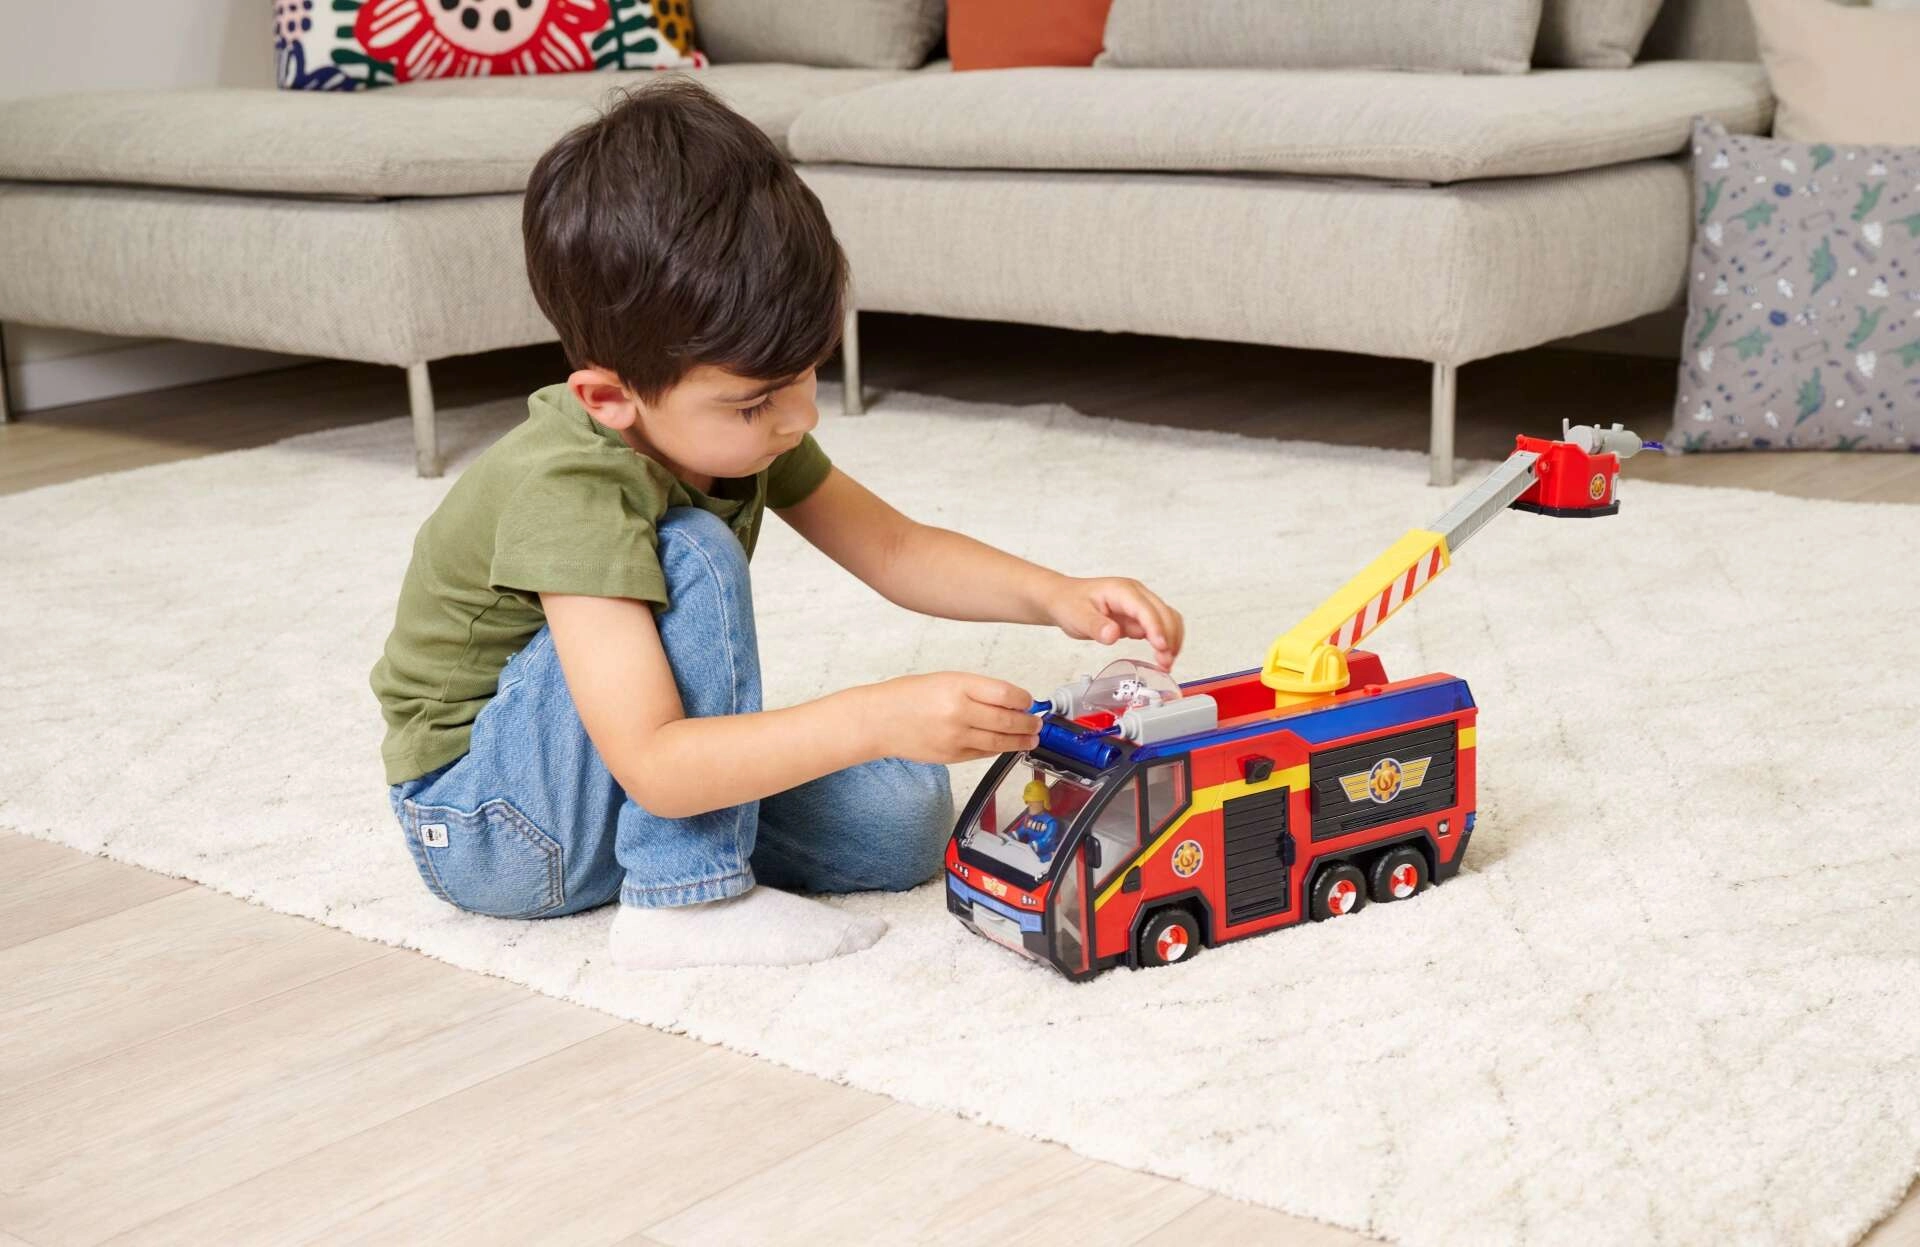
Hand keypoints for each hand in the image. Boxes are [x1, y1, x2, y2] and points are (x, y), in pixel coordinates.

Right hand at [859, 673, 1041, 763]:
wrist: (879, 720)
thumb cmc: (909, 696)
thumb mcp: (946, 679)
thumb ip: (978, 690)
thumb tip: (1012, 701)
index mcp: (958, 686)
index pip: (1006, 694)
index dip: (1024, 700)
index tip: (1029, 701)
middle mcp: (959, 712)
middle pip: (1007, 720)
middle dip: (1028, 723)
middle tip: (1037, 722)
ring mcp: (956, 737)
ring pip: (1000, 742)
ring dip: (1021, 741)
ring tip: (1031, 738)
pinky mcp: (952, 756)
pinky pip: (984, 754)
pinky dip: (999, 749)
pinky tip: (1006, 744)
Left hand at [1044, 576, 1184, 668]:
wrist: (1063, 599)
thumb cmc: (1069, 602)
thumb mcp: (1077, 615)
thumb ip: (1096, 625)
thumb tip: (1113, 634)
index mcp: (1122, 591)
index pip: (1146, 609)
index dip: (1156, 628)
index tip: (1161, 647)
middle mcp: (1136, 595)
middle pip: (1164, 614)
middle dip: (1169, 638)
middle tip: (1166, 663)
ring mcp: (1139, 605)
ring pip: (1167, 620)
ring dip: (1172, 640)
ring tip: (1166, 663)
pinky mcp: (1138, 617)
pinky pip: (1160, 627)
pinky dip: (1165, 641)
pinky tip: (1162, 657)